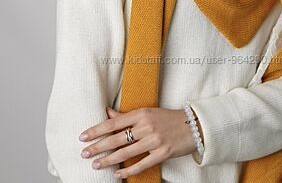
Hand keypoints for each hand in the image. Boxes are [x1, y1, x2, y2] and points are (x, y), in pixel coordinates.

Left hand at [79, 105, 201, 177]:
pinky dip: (128, 171)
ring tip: (95, 165)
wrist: (193, 125)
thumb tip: (107, 113)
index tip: (83, 136)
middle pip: (117, 138)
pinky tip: (117, 174)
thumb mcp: (147, 112)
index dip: (97, 130)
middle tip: (84, 153)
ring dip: (108, 160)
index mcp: (142, 113)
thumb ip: (127, 115)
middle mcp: (147, 126)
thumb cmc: (167, 118)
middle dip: (98, 146)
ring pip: (126, 153)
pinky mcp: (162, 153)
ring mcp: (154, 140)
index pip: (114, 122)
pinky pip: (141, 164)